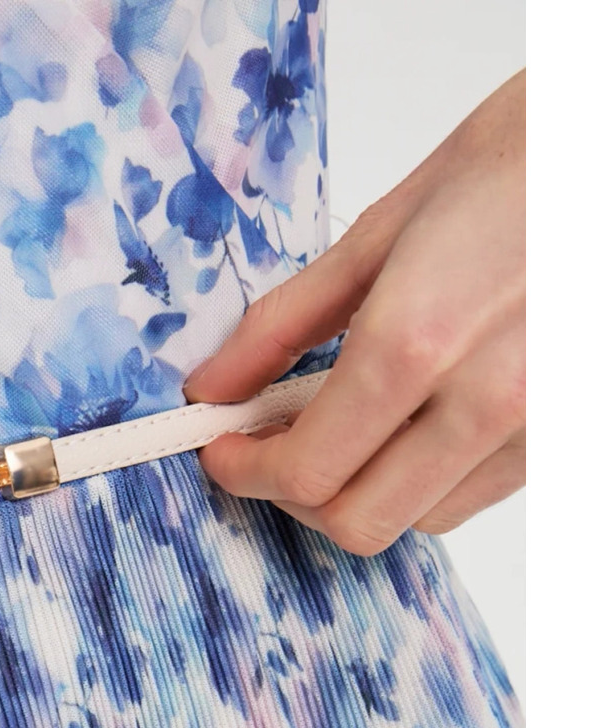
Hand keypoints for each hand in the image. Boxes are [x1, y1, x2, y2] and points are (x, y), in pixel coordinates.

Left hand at [184, 70, 523, 555]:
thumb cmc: (520, 161)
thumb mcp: (384, 228)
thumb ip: (285, 324)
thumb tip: (214, 385)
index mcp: (417, 341)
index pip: (307, 469)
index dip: (247, 472)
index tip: (225, 449)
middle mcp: (481, 402)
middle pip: (356, 520)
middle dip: (296, 496)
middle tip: (271, 448)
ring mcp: (530, 428)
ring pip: (415, 519)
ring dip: (361, 490)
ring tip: (346, 426)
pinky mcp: (558, 438)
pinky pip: (470, 495)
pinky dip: (422, 479)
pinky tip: (410, 420)